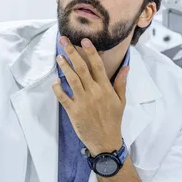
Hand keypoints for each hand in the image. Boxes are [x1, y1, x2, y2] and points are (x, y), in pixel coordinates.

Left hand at [52, 36, 128, 154]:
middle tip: (64, 41)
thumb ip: (121, 82)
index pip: (97, 65)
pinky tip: (55, 81)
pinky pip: (63, 97)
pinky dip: (58, 88)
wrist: (106, 141)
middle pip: (82, 68)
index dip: (91, 51)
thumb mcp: (121, 101)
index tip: (84, 40)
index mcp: (105, 88)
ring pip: (71, 79)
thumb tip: (126, 66)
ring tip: (59, 57)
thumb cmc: (114, 120)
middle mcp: (93, 92)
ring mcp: (82, 101)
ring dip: (64, 67)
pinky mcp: (73, 111)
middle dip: (72, 53)